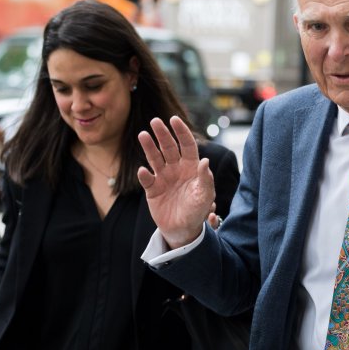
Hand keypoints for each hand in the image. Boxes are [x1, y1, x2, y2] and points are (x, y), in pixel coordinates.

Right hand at [137, 116, 215, 248]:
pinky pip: (147, 180)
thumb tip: (205, 160)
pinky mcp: (152, 190)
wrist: (184, 230)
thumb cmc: (198, 211)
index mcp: (191, 167)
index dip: (181, 132)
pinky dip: (144, 175)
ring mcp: (163, 178)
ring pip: (155, 158)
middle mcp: (176, 169)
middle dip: (163, 134)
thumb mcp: (205, 195)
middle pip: (169, 147)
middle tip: (155, 121)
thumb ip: (206, 179)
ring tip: (142, 135)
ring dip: (149, 147)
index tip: (174, 119)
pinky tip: (143, 170)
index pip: (187, 145)